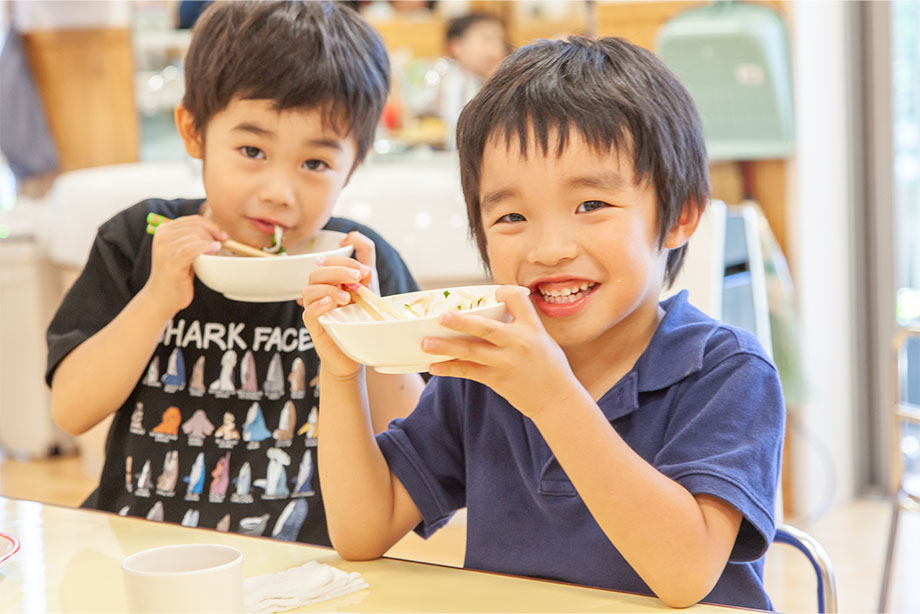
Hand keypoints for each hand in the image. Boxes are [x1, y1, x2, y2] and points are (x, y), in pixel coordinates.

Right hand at [145, 215, 225, 316]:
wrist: (162, 297)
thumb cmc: (177, 274)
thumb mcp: (183, 251)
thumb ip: (193, 238)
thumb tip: (218, 230)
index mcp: (164, 230)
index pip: (193, 220)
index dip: (211, 226)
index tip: (222, 236)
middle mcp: (161, 236)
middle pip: (196, 227)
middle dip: (212, 235)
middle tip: (219, 248)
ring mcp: (165, 248)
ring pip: (196, 236)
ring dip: (210, 244)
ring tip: (213, 255)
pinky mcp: (171, 261)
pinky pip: (193, 249)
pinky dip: (206, 248)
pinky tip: (214, 251)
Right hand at [301, 232, 377, 377]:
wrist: (356, 352)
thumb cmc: (360, 320)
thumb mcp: (369, 288)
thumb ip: (365, 262)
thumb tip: (353, 237)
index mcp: (332, 282)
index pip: (330, 262)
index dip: (345, 261)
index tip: (363, 270)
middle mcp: (321, 293)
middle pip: (317, 272)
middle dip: (338, 270)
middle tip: (357, 278)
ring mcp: (316, 309)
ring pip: (309, 289)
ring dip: (329, 288)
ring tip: (346, 298)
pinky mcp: (314, 326)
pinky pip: (308, 312)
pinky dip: (318, 305)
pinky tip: (331, 304)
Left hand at [423, 286, 582, 420]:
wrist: (556, 400)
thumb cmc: (549, 367)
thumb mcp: (542, 339)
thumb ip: (521, 325)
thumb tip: (495, 312)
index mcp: (532, 328)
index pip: (517, 299)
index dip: (503, 292)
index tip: (494, 292)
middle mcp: (519, 343)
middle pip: (486, 328)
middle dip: (461, 322)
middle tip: (441, 317)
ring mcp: (506, 362)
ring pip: (471, 351)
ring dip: (446, 347)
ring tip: (425, 342)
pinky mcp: (497, 379)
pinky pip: (468, 372)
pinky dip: (450, 369)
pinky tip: (434, 366)